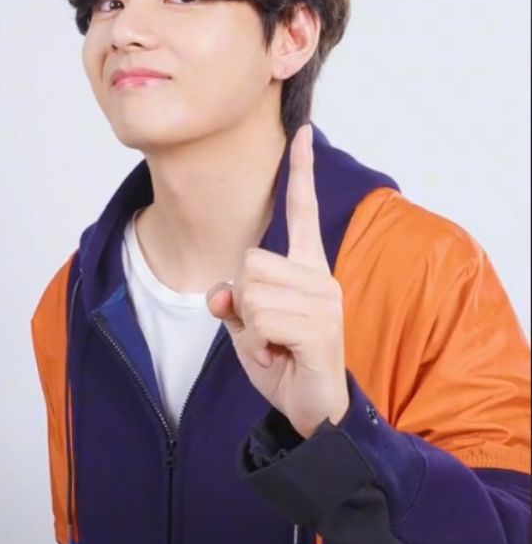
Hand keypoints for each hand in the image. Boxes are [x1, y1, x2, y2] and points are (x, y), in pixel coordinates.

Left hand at [206, 124, 348, 438]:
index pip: (302, 210)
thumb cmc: (284, 362)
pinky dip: (257, 347)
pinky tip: (280, 359)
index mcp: (307, 268)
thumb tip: (219, 294)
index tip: (303, 131)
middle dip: (243, 301)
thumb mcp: (247, 328)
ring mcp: (324, 300)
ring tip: (275, 347)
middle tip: (267, 332)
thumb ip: (233, 302)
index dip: (301, 171)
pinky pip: (260, 320)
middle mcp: (320, 276)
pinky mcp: (321, 327)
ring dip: (250, 328)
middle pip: (249, 261)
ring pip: (249, 291)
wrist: (314, 411)